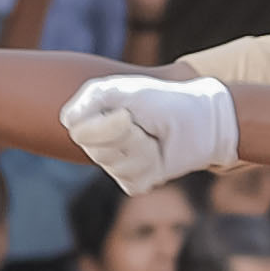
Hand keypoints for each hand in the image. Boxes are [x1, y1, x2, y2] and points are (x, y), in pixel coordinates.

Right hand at [61, 74, 236, 194]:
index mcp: (92, 117)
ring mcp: (117, 163)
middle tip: (142, 124)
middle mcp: (100, 142)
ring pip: (115, 165)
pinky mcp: (135, 181)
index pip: (77, 130)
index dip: (101, 125)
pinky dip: (150, 166)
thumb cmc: (161, 100)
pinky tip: (159, 155)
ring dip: (140, 149)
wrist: (201, 120)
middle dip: (123, 135)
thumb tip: (68, 122)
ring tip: (154, 138)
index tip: (126, 112)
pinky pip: (131, 180)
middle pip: (94, 150)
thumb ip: (90, 98)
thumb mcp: (124, 89)